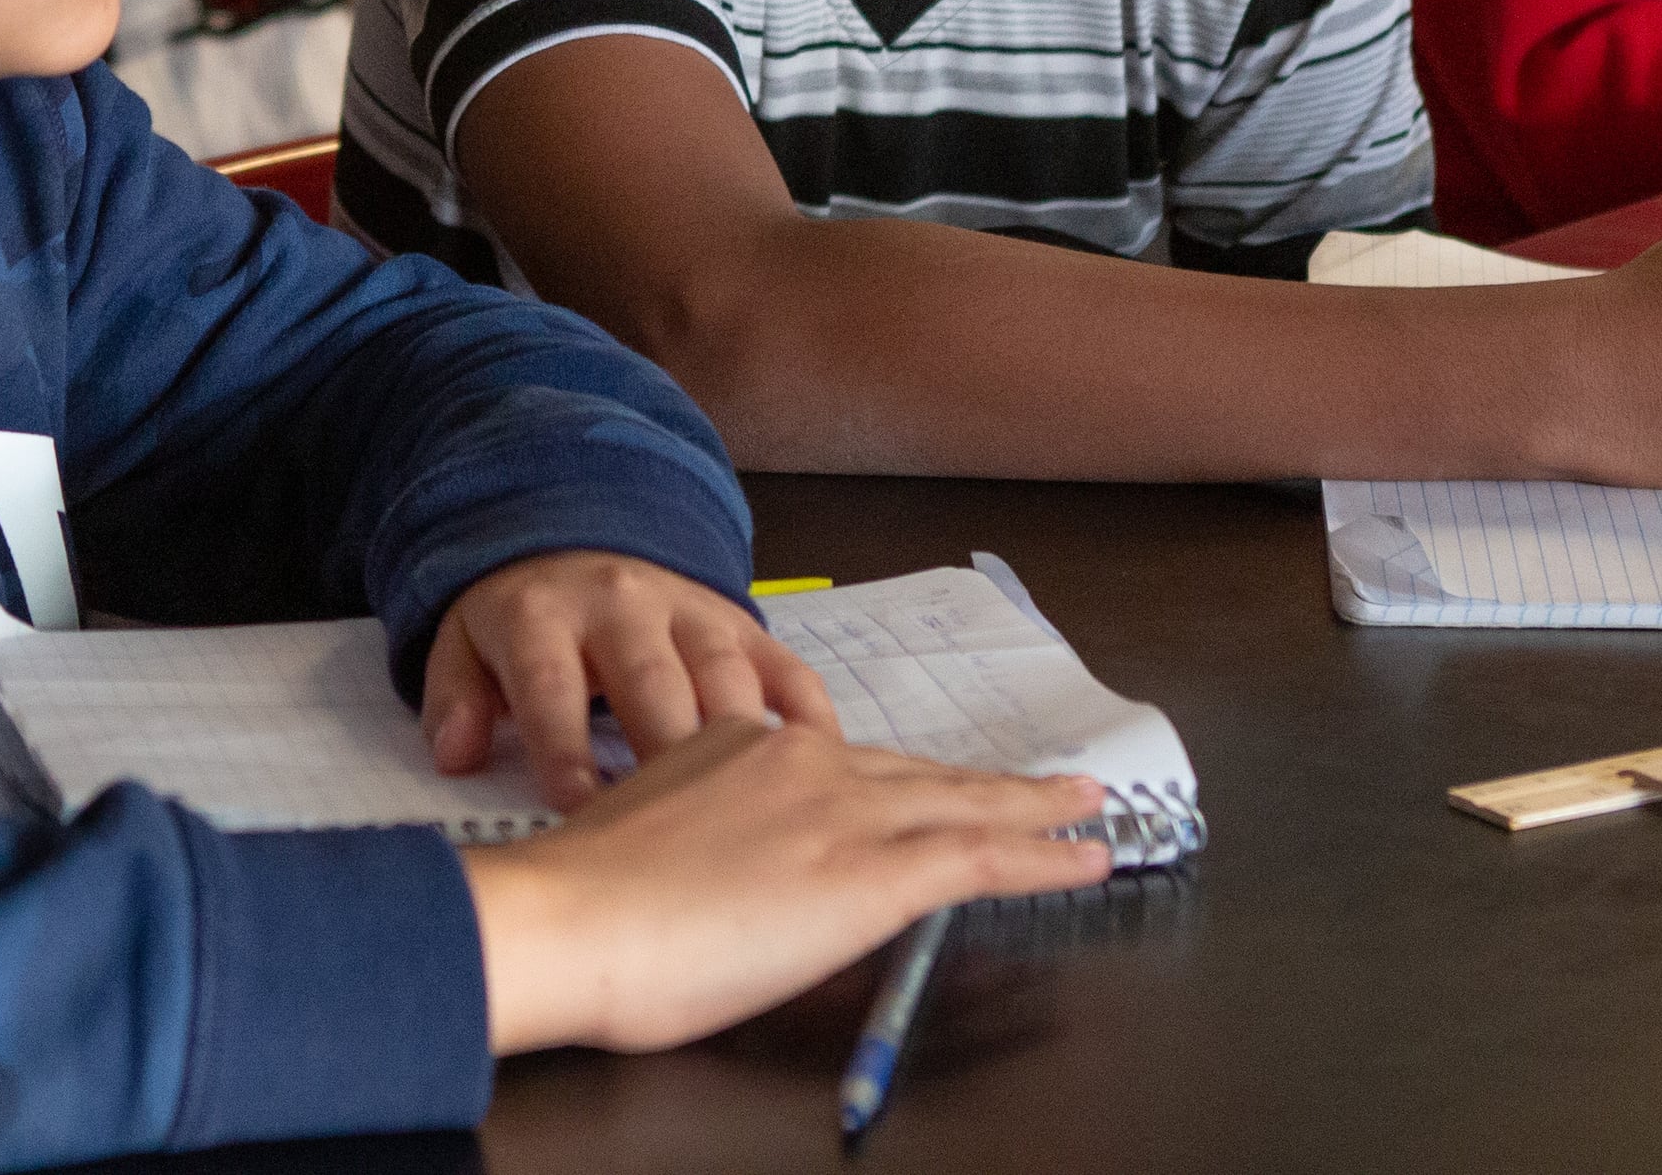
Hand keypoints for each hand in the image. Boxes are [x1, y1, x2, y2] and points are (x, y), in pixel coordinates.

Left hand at [424, 551, 831, 810]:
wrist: (573, 547)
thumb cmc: (521, 628)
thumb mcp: (465, 647)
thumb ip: (456, 698)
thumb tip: (455, 756)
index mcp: (543, 616)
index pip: (551, 683)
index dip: (564, 747)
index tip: (580, 809)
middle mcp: (621, 605)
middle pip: (649, 680)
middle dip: (663, 751)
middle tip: (677, 829)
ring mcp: (689, 611)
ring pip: (722, 673)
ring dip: (739, 744)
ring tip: (754, 816)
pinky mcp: (742, 623)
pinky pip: (784, 667)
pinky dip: (808, 718)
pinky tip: (824, 771)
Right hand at [460, 715, 1114, 1055]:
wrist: (575, 917)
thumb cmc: (586, 901)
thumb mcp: (647, 827)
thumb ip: (704, 827)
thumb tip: (732, 858)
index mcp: (744, 745)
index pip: (847, 763)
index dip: (905, 778)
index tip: (935, 783)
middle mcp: (805, 762)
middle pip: (920, 774)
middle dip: (990, 783)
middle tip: (1052, 781)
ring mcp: (844, 813)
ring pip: (965, 805)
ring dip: (1034, 810)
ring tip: (1086, 809)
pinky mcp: (874, 874)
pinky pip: (981, 859)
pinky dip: (1042, 857)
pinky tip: (1083, 859)